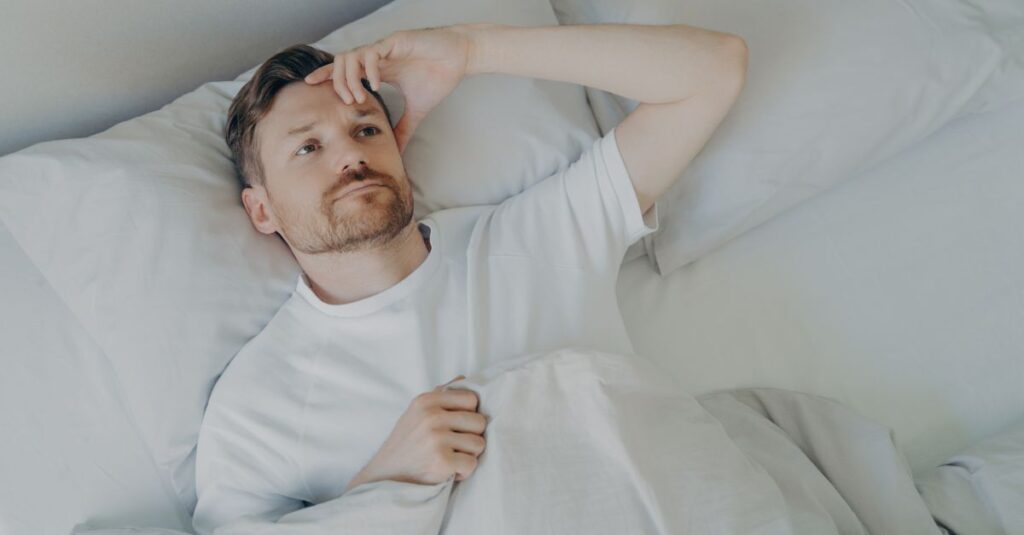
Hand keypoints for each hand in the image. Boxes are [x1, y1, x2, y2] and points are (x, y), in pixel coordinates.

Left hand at [304, 25, 476, 153]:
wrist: (459, 58)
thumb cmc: (438, 77)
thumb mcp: (417, 109)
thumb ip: (404, 128)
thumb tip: (397, 150)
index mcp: (378, 70)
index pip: (344, 71)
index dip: (326, 77)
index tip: (311, 87)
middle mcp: (377, 57)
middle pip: (340, 62)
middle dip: (337, 83)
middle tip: (348, 103)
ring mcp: (384, 49)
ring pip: (351, 56)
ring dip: (350, 78)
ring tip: (359, 96)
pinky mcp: (395, 42)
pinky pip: (373, 53)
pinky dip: (369, 70)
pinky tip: (376, 84)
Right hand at [344, 375, 486, 492]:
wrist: (386, 474)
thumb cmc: (408, 442)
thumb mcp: (417, 411)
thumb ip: (440, 394)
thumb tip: (464, 378)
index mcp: (427, 400)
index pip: (471, 399)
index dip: (469, 414)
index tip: (456, 426)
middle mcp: (431, 416)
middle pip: (479, 422)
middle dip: (471, 436)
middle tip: (454, 445)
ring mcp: (436, 438)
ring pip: (479, 444)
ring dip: (468, 455)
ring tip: (450, 457)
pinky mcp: (441, 461)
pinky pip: (472, 464)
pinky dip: (463, 471)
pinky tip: (448, 470)